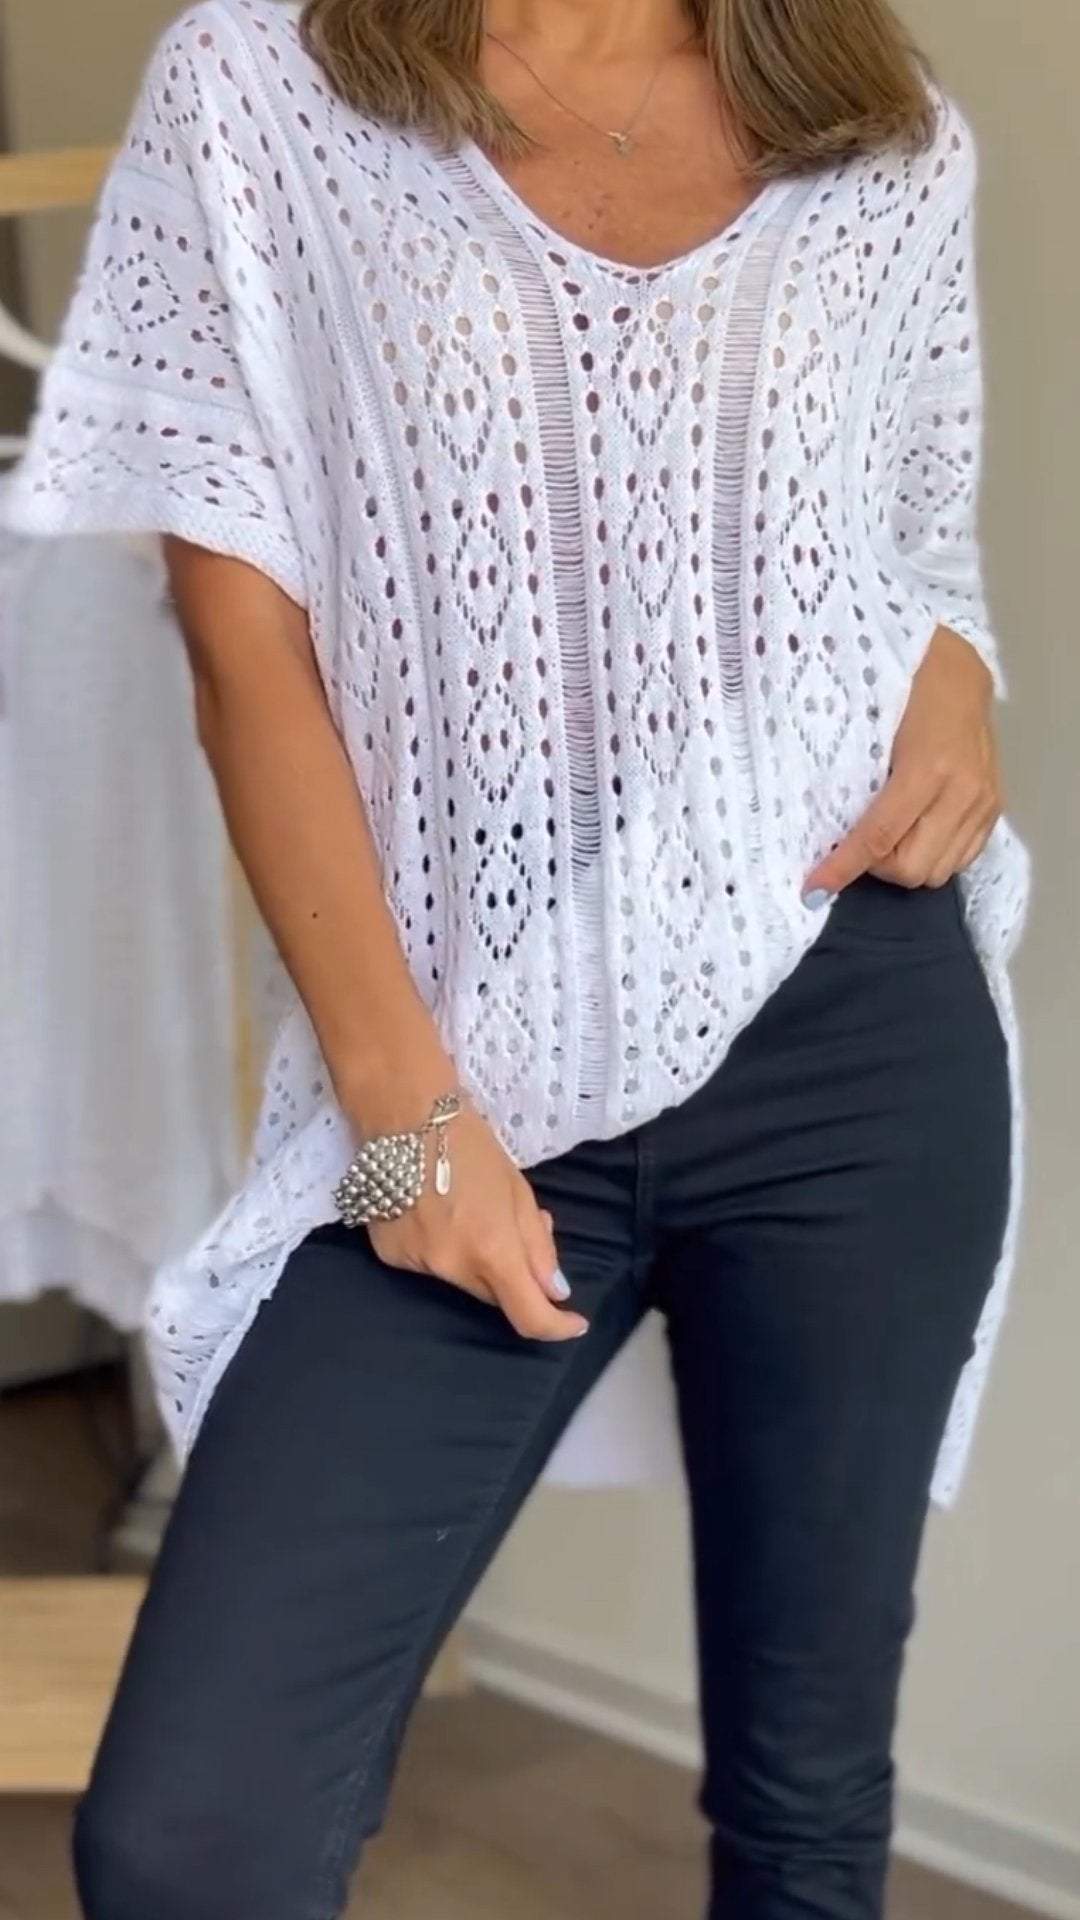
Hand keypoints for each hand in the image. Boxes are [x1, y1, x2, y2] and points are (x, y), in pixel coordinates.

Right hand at [347, 1070, 589, 1342]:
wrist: (402, 1115)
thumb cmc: (470, 1143)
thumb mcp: (517, 1190)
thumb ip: (536, 1246)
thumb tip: (554, 1292)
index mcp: (492, 1249)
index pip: (529, 1315)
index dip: (556, 1327)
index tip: (573, 1322)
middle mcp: (452, 1266)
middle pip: (494, 1296)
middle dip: (512, 1277)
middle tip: (511, 1230)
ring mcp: (416, 1263)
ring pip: (460, 1280)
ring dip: (474, 1259)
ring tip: (467, 1209)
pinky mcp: (389, 1255)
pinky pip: (429, 1266)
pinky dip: (441, 1249)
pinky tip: (434, 1211)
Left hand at [802, 626, 1002, 898]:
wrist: (955, 667)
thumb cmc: (900, 688)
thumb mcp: (869, 730)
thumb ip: (854, 782)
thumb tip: (824, 834)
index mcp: (927, 768)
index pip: (879, 837)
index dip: (843, 868)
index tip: (814, 889)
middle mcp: (962, 791)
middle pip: (912, 868)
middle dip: (876, 867)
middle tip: (856, 846)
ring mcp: (983, 802)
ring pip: (938, 872)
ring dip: (903, 864)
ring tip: (886, 838)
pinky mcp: (995, 807)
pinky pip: (962, 859)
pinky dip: (932, 857)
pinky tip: (914, 834)